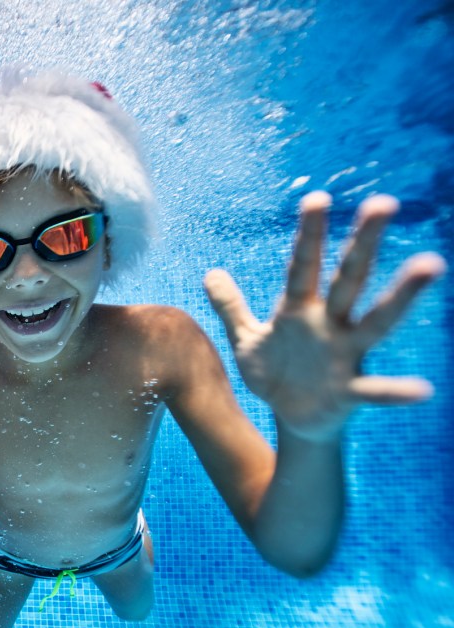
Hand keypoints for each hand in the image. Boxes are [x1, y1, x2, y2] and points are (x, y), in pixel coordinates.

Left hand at [205, 191, 444, 440]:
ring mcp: (344, 355)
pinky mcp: (350, 391)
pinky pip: (375, 391)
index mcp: (300, 311)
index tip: (317, 197)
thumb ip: (231, 307)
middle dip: (363, 243)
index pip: (303, 266)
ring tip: (430, 264)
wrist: (293, 418)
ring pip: (377, 320)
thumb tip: (210, 273)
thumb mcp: (247, 340)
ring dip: (402, 295)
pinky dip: (396, 391)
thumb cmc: (276, 373)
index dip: (309, 235)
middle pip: (348, 278)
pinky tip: (423, 390)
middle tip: (383, 202)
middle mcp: (329, 325)